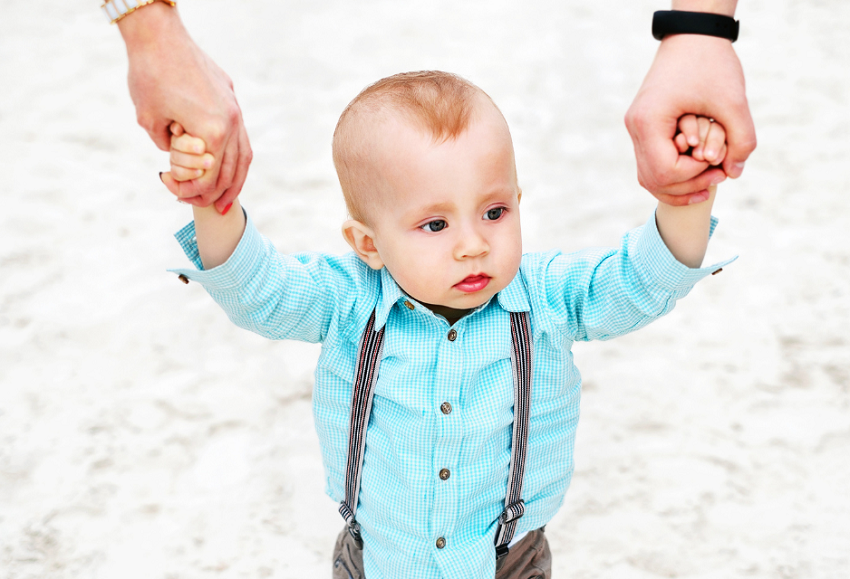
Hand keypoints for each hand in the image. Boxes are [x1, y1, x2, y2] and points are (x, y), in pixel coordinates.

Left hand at [118, 2, 251, 211]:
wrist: (159, 35)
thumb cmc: (150, 75)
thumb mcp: (149, 121)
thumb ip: (167, 147)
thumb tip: (180, 157)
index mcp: (213, 132)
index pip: (209, 178)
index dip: (190, 192)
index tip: (172, 192)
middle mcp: (231, 124)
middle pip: (230, 173)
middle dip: (213, 194)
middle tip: (198, 204)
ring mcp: (235, 111)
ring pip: (243, 158)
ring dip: (234, 183)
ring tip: (224, 200)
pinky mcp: (231, 100)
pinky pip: (241, 139)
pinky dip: (235, 159)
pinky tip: (227, 168)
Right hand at [625, 33, 756, 205]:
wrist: (692, 36)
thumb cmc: (711, 64)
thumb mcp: (734, 101)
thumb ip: (741, 139)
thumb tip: (735, 174)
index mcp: (649, 121)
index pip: (666, 170)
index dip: (694, 174)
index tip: (718, 162)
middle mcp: (635, 128)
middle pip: (653, 180)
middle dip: (687, 186)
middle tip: (717, 178)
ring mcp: (636, 128)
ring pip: (648, 177)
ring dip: (677, 187)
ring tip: (707, 185)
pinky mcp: (643, 127)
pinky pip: (651, 164)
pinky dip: (672, 175)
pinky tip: (695, 175)